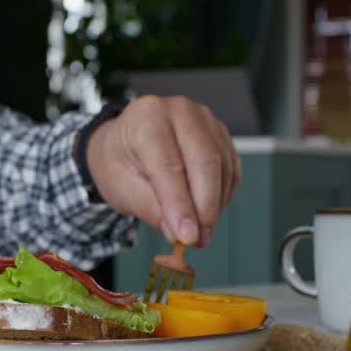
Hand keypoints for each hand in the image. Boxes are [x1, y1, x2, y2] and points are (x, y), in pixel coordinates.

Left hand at [84, 95, 239, 247]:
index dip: (181, 204)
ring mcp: (204, 118)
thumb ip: (150, 209)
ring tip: (201, 231)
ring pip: (222, 166)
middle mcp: (179, 110)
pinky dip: (223, 194)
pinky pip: (231, 167)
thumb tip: (178, 233)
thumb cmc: (119, 161)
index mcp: (147, 117)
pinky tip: (208, 210)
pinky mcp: (219, 132)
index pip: (169, 165)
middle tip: (200, 240)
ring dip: (216, 204)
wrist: (125, 142)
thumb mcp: (121, 188)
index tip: (188, 236)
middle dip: (205, 207)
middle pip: (204, 160)